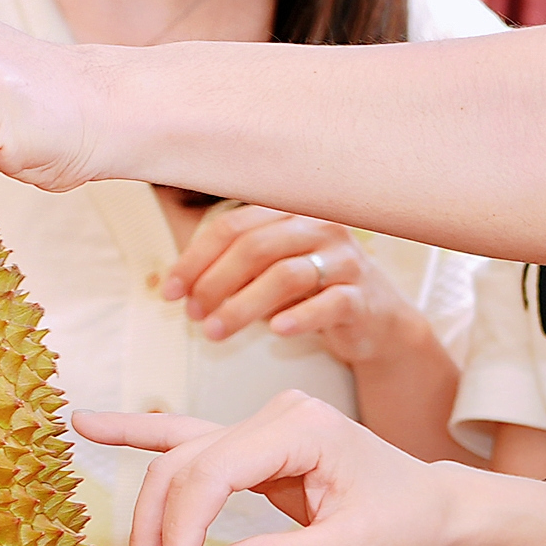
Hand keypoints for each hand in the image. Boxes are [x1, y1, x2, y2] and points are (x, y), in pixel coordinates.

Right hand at [79, 393, 473, 545]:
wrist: (432, 507)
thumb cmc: (404, 522)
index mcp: (301, 426)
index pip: (214, 469)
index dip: (183, 527)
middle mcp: (273, 415)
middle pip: (184, 466)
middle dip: (163, 536)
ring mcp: (258, 427)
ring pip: (177, 465)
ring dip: (156, 526)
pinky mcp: (250, 447)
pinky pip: (184, 443)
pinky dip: (137, 437)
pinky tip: (88, 426)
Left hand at [165, 204, 422, 363]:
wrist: (374, 320)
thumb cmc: (311, 291)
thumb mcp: (268, 271)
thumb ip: (231, 269)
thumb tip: (179, 287)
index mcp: (289, 214)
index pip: (232, 226)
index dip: (195, 259)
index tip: (170, 292)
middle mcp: (318, 228)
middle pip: (256, 247)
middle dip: (215, 282)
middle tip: (193, 315)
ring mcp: (344, 260)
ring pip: (286, 275)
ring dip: (243, 306)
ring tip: (215, 332)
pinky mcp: (362, 296)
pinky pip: (329, 302)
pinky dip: (300, 316)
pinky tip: (275, 331)